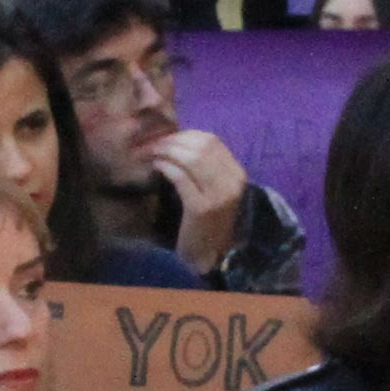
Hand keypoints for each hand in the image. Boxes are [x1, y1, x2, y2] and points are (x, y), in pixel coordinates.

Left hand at [153, 129, 250, 265]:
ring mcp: (219, 196)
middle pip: (201, 146)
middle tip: (153, 144)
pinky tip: (157, 167)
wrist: (209, 255)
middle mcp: (232, 182)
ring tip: (153, 154)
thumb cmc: (206, 221)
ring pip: (192, 158)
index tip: (166, 138)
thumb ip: (204, 167)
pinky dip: (167, 168)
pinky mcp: (202, 208)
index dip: (185, 135)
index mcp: (237, 174)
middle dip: (173, 141)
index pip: (212, 140)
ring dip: (168, 152)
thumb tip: (177, 139)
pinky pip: (181, 177)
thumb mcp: (213, 190)